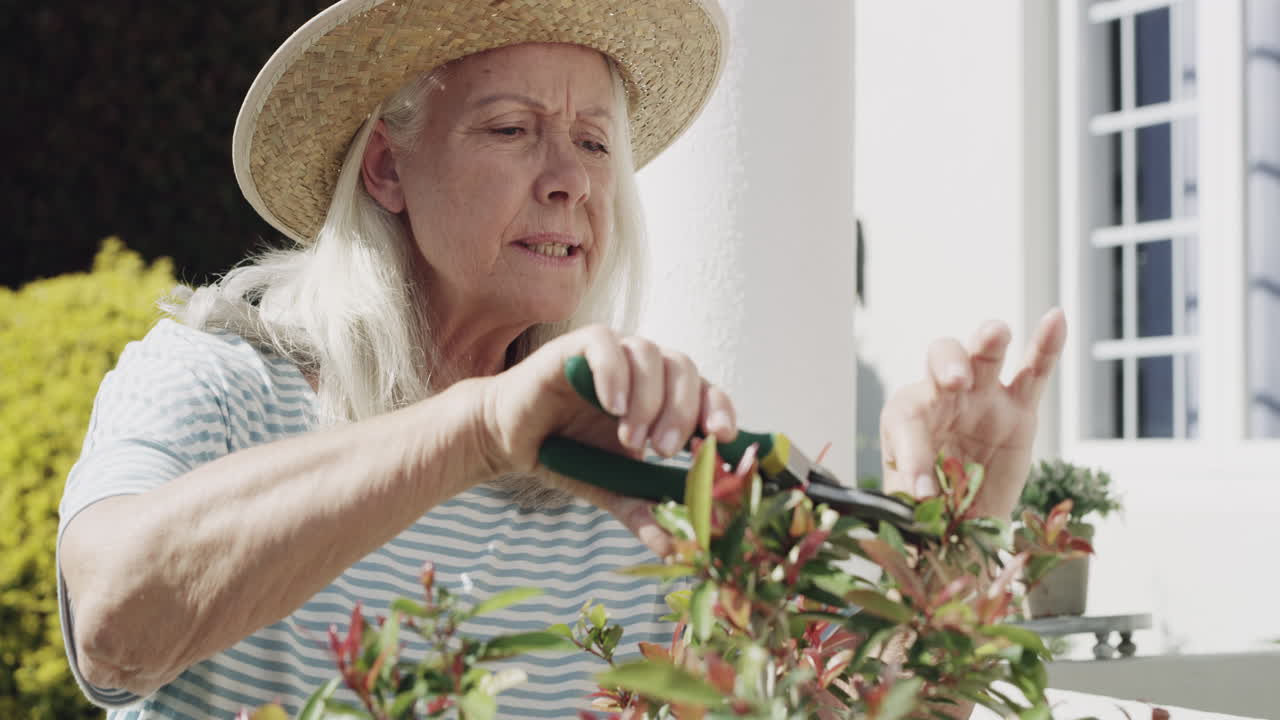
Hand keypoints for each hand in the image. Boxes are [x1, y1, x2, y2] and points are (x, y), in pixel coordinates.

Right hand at [481, 325, 738, 552]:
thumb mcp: (613, 488)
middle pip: (683, 368)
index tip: (721, 439)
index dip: (719, 410)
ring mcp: (613, 353)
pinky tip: (611, 406)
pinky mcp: (576, 346)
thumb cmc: (571, 456)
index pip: (706, 391)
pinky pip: (605, 344)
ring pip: (648, 353)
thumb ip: (643, 511)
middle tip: (665, 451)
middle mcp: (643, 368)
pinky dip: (614, 373)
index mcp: (663, 395)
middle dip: (681, 411)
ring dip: (649, 398)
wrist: (513, 442)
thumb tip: (673, 549)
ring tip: (632, 439)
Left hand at [879, 309, 1066, 518]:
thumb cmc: (931, 505)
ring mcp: (983, 396)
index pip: (905, 418)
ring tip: (996, 335)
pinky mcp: (1019, 408)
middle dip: (948, 365)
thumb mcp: (913, 506)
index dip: (912, 451)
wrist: (963, 522)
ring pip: (985, 355)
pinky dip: (1046, 345)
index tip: (922, 490)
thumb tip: (924, 500)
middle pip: (940, 359)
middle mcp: (943, 396)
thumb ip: (915, 496)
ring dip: (988, 341)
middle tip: (955, 382)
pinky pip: (1034, 372)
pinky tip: (1056, 319)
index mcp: (906, 416)